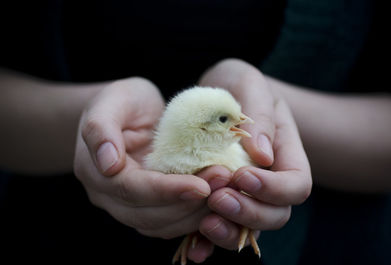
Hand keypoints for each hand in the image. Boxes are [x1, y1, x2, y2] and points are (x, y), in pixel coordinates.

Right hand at [73, 77, 210, 238]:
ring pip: (160, 225)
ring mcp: (128, 205)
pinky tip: (216, 199)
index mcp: (95, 170)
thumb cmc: (123, 102)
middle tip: (223, 182)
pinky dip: (193, 216)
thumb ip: (101, 127)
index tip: (201, 187)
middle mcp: (108, 196)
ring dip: (194, 213)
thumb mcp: (112, 100)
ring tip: (225, 190)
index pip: (131, 190)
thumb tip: (109, 165)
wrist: (130, 114)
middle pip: (147, 214)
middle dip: (187, 203)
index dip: (166, 191)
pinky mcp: (148, 207)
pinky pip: (170, 223)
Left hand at [196, 59, 311, 250]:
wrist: (218, 96)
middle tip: (219, 199)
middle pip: (276, 215)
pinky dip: (209, 242)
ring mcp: (246, 195)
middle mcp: (270, 181)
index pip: (296, 185)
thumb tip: (263, 155)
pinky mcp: (221, 202)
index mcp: (286, 154)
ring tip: (205, 223)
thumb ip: (261, 114)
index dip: (275, 189)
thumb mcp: (250, 84)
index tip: (243, 175)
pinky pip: (221, 228)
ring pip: (249, 230)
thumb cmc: (238, 85)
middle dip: (250, 213)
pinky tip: (195, 245)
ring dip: (230, 232)